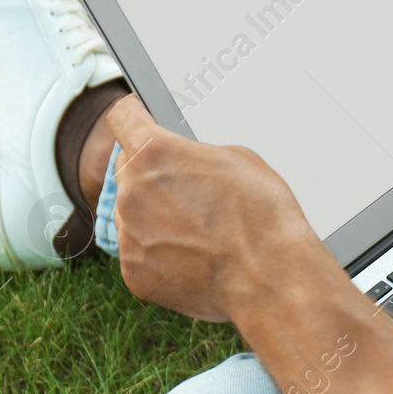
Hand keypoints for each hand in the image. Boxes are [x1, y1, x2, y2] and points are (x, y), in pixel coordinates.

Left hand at [105, 95, 336, 321]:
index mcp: (154, 153)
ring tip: (200, 228)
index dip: (134, 115)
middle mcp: (131, 192)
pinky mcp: (133, 272)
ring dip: (156, 214)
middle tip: (189, 187)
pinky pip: (140, 251)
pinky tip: (196, 254)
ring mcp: (129, 236)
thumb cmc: (262, 215)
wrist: (270, 278)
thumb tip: (185, 165)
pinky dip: (161, 251)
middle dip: (152, 172)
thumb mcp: (239, 159)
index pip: (123, 118)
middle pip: (128, 169)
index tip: (137, 117)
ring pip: (133, 213)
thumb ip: (195, 155)